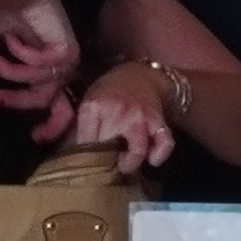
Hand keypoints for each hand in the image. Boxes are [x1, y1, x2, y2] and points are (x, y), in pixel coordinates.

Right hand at [0, 0, 82, 116]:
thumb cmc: (8, 18)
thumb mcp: (3, 55)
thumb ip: (7, 76)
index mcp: (52, 73)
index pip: (60, 108)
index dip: (50, 126)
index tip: (32, 136)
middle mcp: (64, 69)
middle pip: (51, 104)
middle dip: (20, 102)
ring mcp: (68, 60)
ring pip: (39, 85)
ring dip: (12, 73)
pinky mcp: (67, 49)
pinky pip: (38, 67)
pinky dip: (20, 55)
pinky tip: (12, 39)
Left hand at [59, 61, 178, 169]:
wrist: (139, 75)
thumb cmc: (110, 93)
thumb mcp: (90, 103)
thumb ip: (84, 127)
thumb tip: (77, 158)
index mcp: (93, 107)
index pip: (85, 144)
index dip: (86, 158)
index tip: (90, 161)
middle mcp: (117, 111)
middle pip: (110, 149)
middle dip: (108, 163)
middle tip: (108, 164)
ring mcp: (139, 116)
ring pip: (138, 150)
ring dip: (132, 163)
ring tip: (125, 165)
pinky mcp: (158, 120)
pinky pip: (164, 144)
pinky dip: (159, 155)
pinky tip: (151, 159)